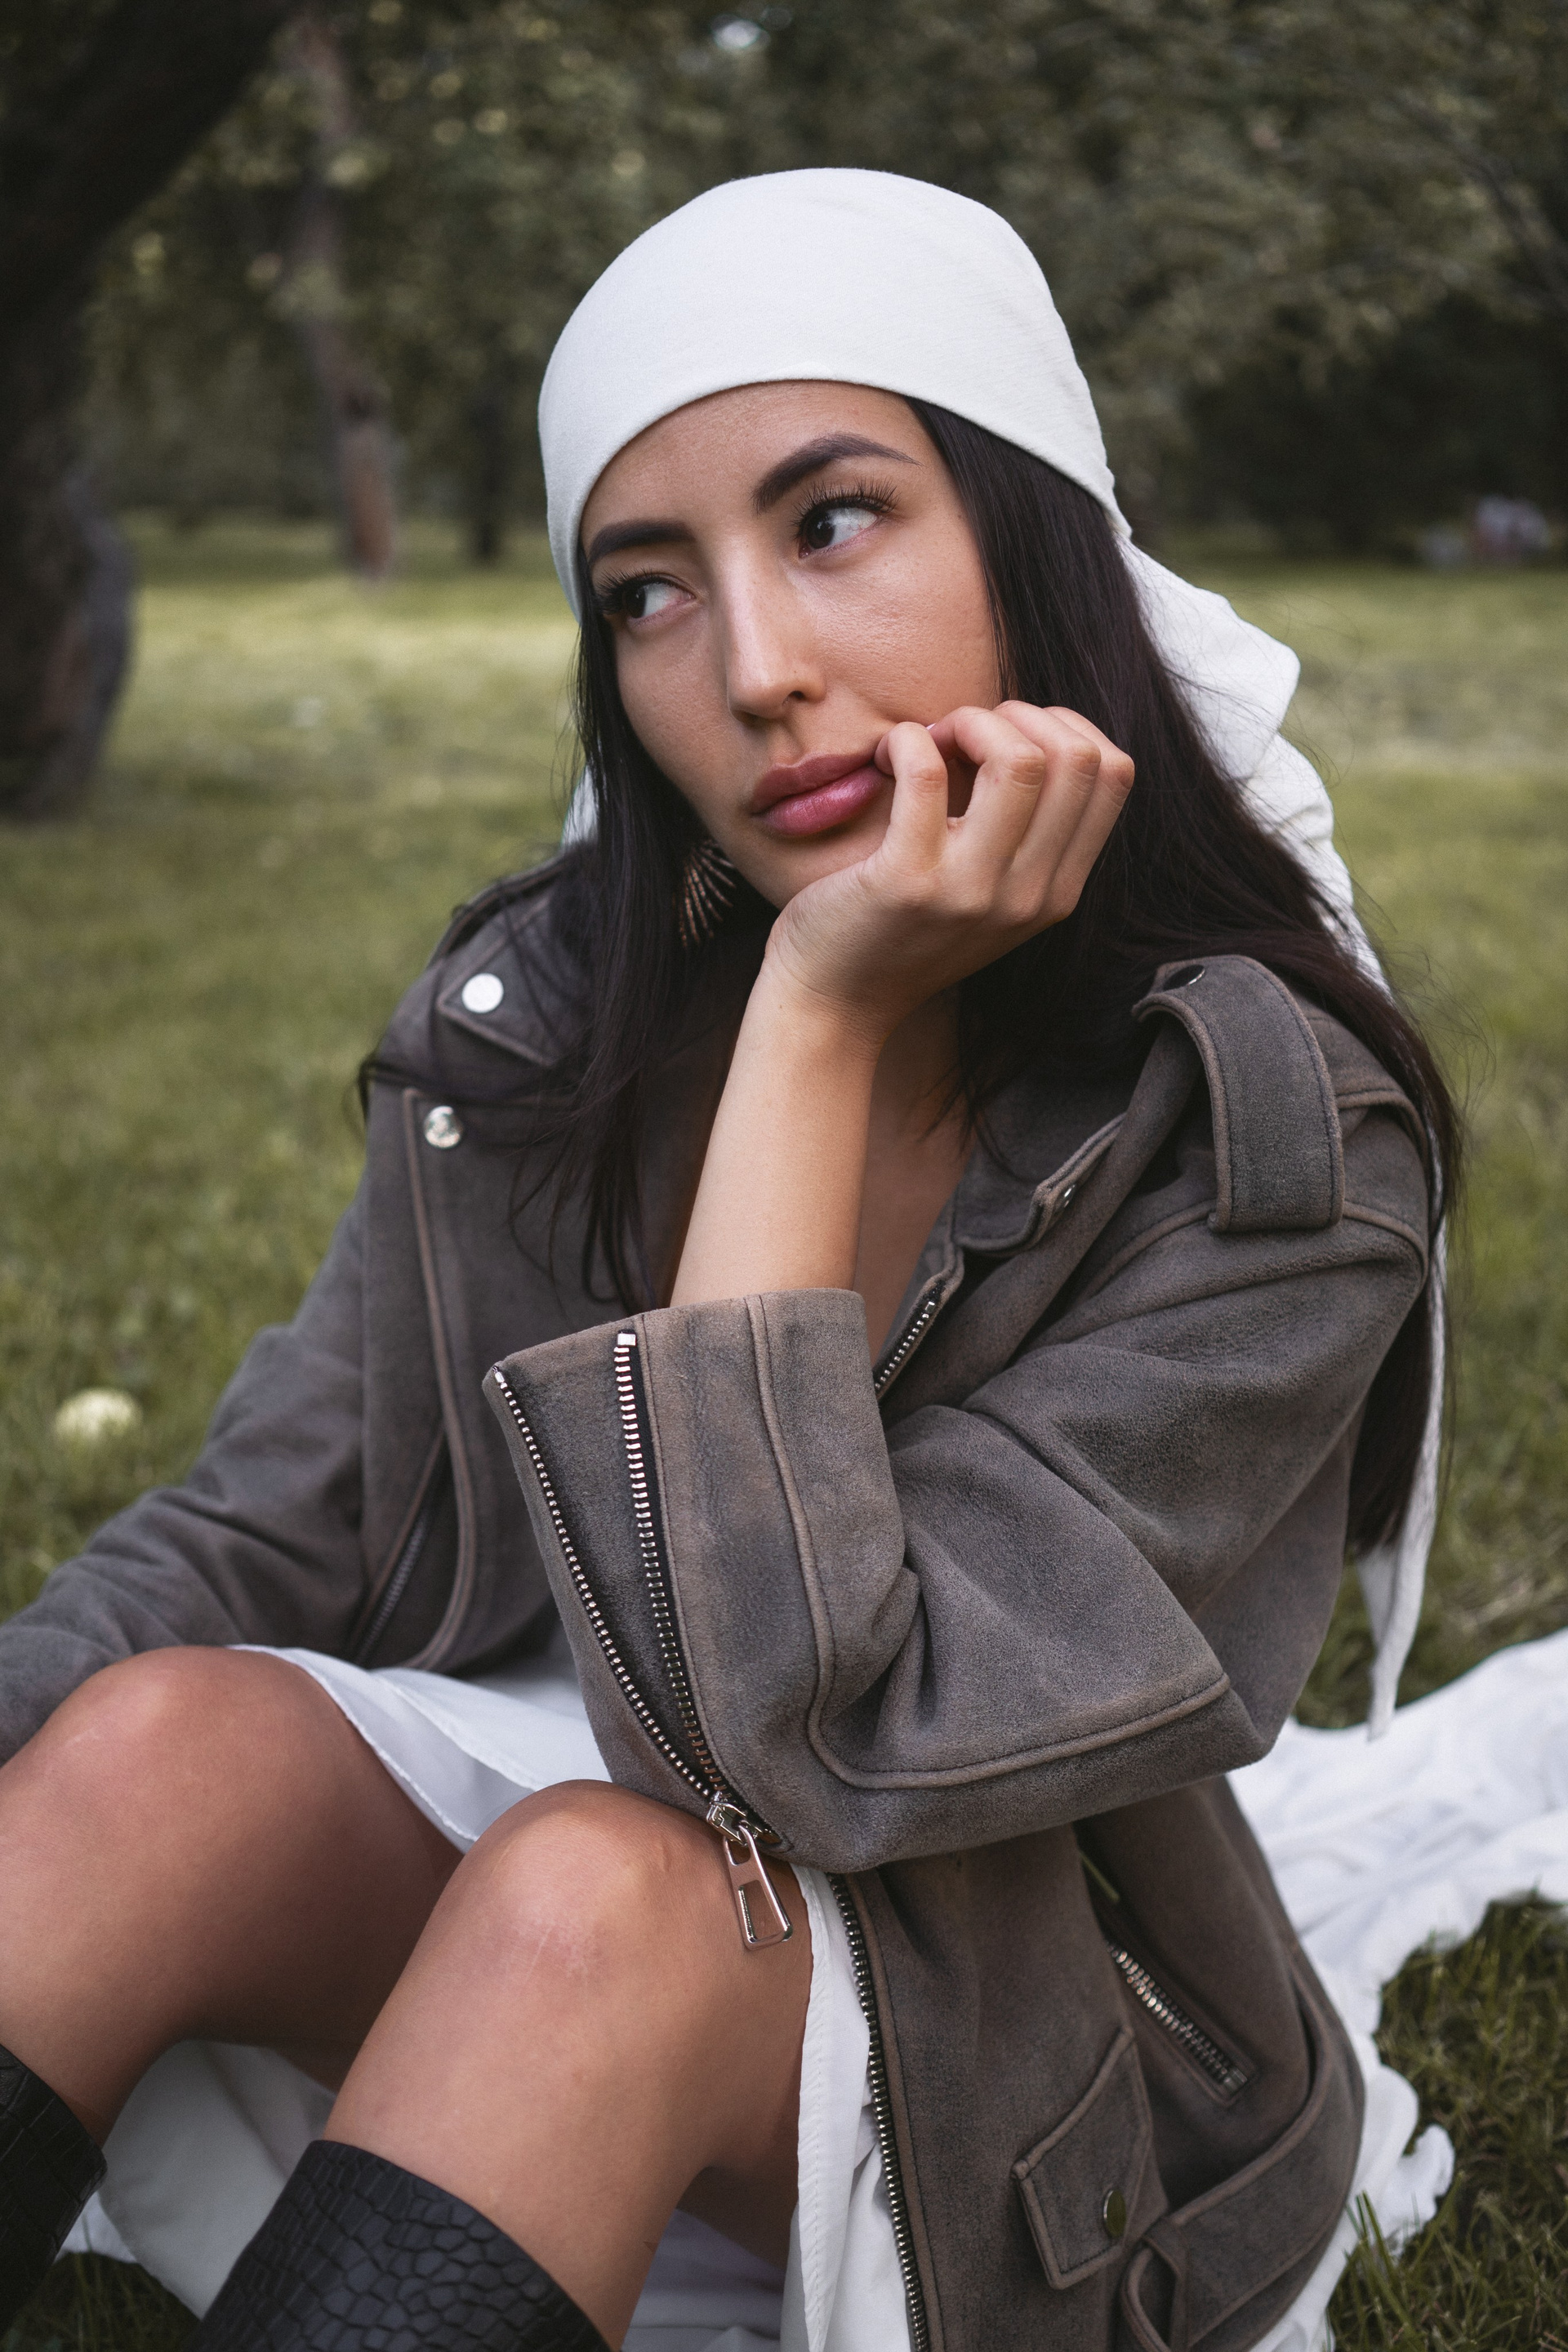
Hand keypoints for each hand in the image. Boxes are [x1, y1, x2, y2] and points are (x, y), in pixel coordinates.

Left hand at [763, 701, 1133, 1045]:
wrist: (835, 1004)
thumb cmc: (900, 932)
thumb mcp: (989, 892)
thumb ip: (1022, 831)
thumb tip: (1022, 726)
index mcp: (1057, 892)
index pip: (1115, 774)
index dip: (1062, 727)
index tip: (1004, 740)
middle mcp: (1028, 895)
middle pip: (1076, 757)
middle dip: (1016, 717)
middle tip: (959, 734)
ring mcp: (971, 891)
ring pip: (1019, 760)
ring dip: (968, 722)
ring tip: (927, 742)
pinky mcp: (907, 881)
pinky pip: (926, 770)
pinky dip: (904, 740)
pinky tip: (883, 758)